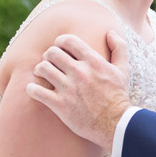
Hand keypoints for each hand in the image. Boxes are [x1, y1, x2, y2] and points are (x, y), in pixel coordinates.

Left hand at [27, 31, 130, 147]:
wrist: (116, 124)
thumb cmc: (118, 96)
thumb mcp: (123, 69)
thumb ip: (119, 47)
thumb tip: (110, 32)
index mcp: (93, 61)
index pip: (67, 40)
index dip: (60, 42)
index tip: (60, 49)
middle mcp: (79, 72)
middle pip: (52, 53)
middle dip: (48, 56)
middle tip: (50, 63)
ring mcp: (69, 89)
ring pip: (42, 69)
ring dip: (39, 70)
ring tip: (42, 75)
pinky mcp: (60, 105)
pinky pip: (37, 91)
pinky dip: (32, 89)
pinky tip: (35, 90)